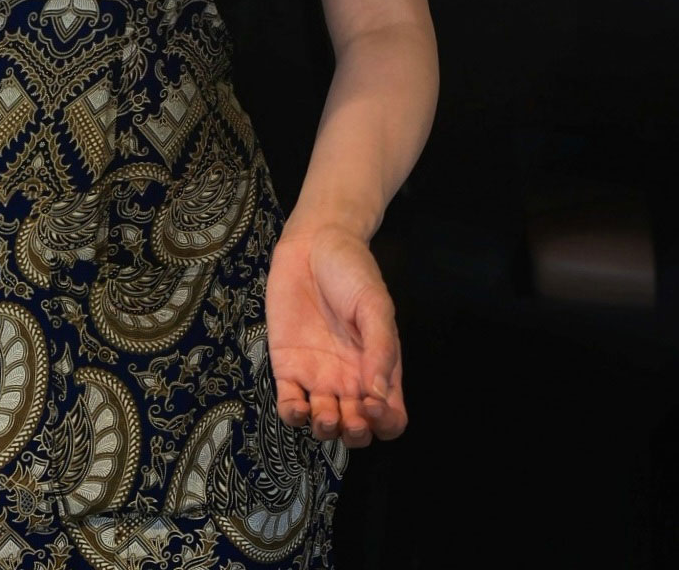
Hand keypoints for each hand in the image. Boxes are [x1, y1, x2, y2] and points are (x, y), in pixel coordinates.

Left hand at [264, 222, 406, 449]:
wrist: (314, 244)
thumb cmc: (352, 272)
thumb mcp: (375, 306)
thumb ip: (380, 349)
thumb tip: (379, 396)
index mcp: (379, 369)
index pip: (390, 418)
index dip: (386, 424)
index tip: (374, 406)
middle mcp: (350, 380)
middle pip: (358, 429)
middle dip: (356, 434)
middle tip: (351, 416)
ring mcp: (318, 376)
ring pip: (324, 424)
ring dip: (327, 430)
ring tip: (326, 413)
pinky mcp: (287, 367)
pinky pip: (290, 405)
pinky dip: (293, 415)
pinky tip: (298, 408)